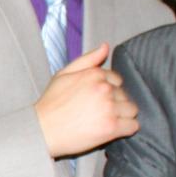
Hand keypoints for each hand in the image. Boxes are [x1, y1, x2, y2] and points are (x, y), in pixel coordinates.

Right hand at [35, 43, 138, 157]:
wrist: (41, 130)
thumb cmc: (51, 103)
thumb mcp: (63, 74)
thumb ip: (87, 59)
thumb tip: (106, 46)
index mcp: (95, 74)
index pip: (117, 80)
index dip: (108, 91)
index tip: (96, 100)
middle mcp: (104, 88)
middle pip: (125, 95)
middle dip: (115, 103)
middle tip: (97, 112)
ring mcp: (109, 108)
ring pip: (132, 110)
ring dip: (122, 116)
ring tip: (104, 121)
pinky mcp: (112, 127)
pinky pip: (133, 126)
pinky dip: (126, 129)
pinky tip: (111, 130)